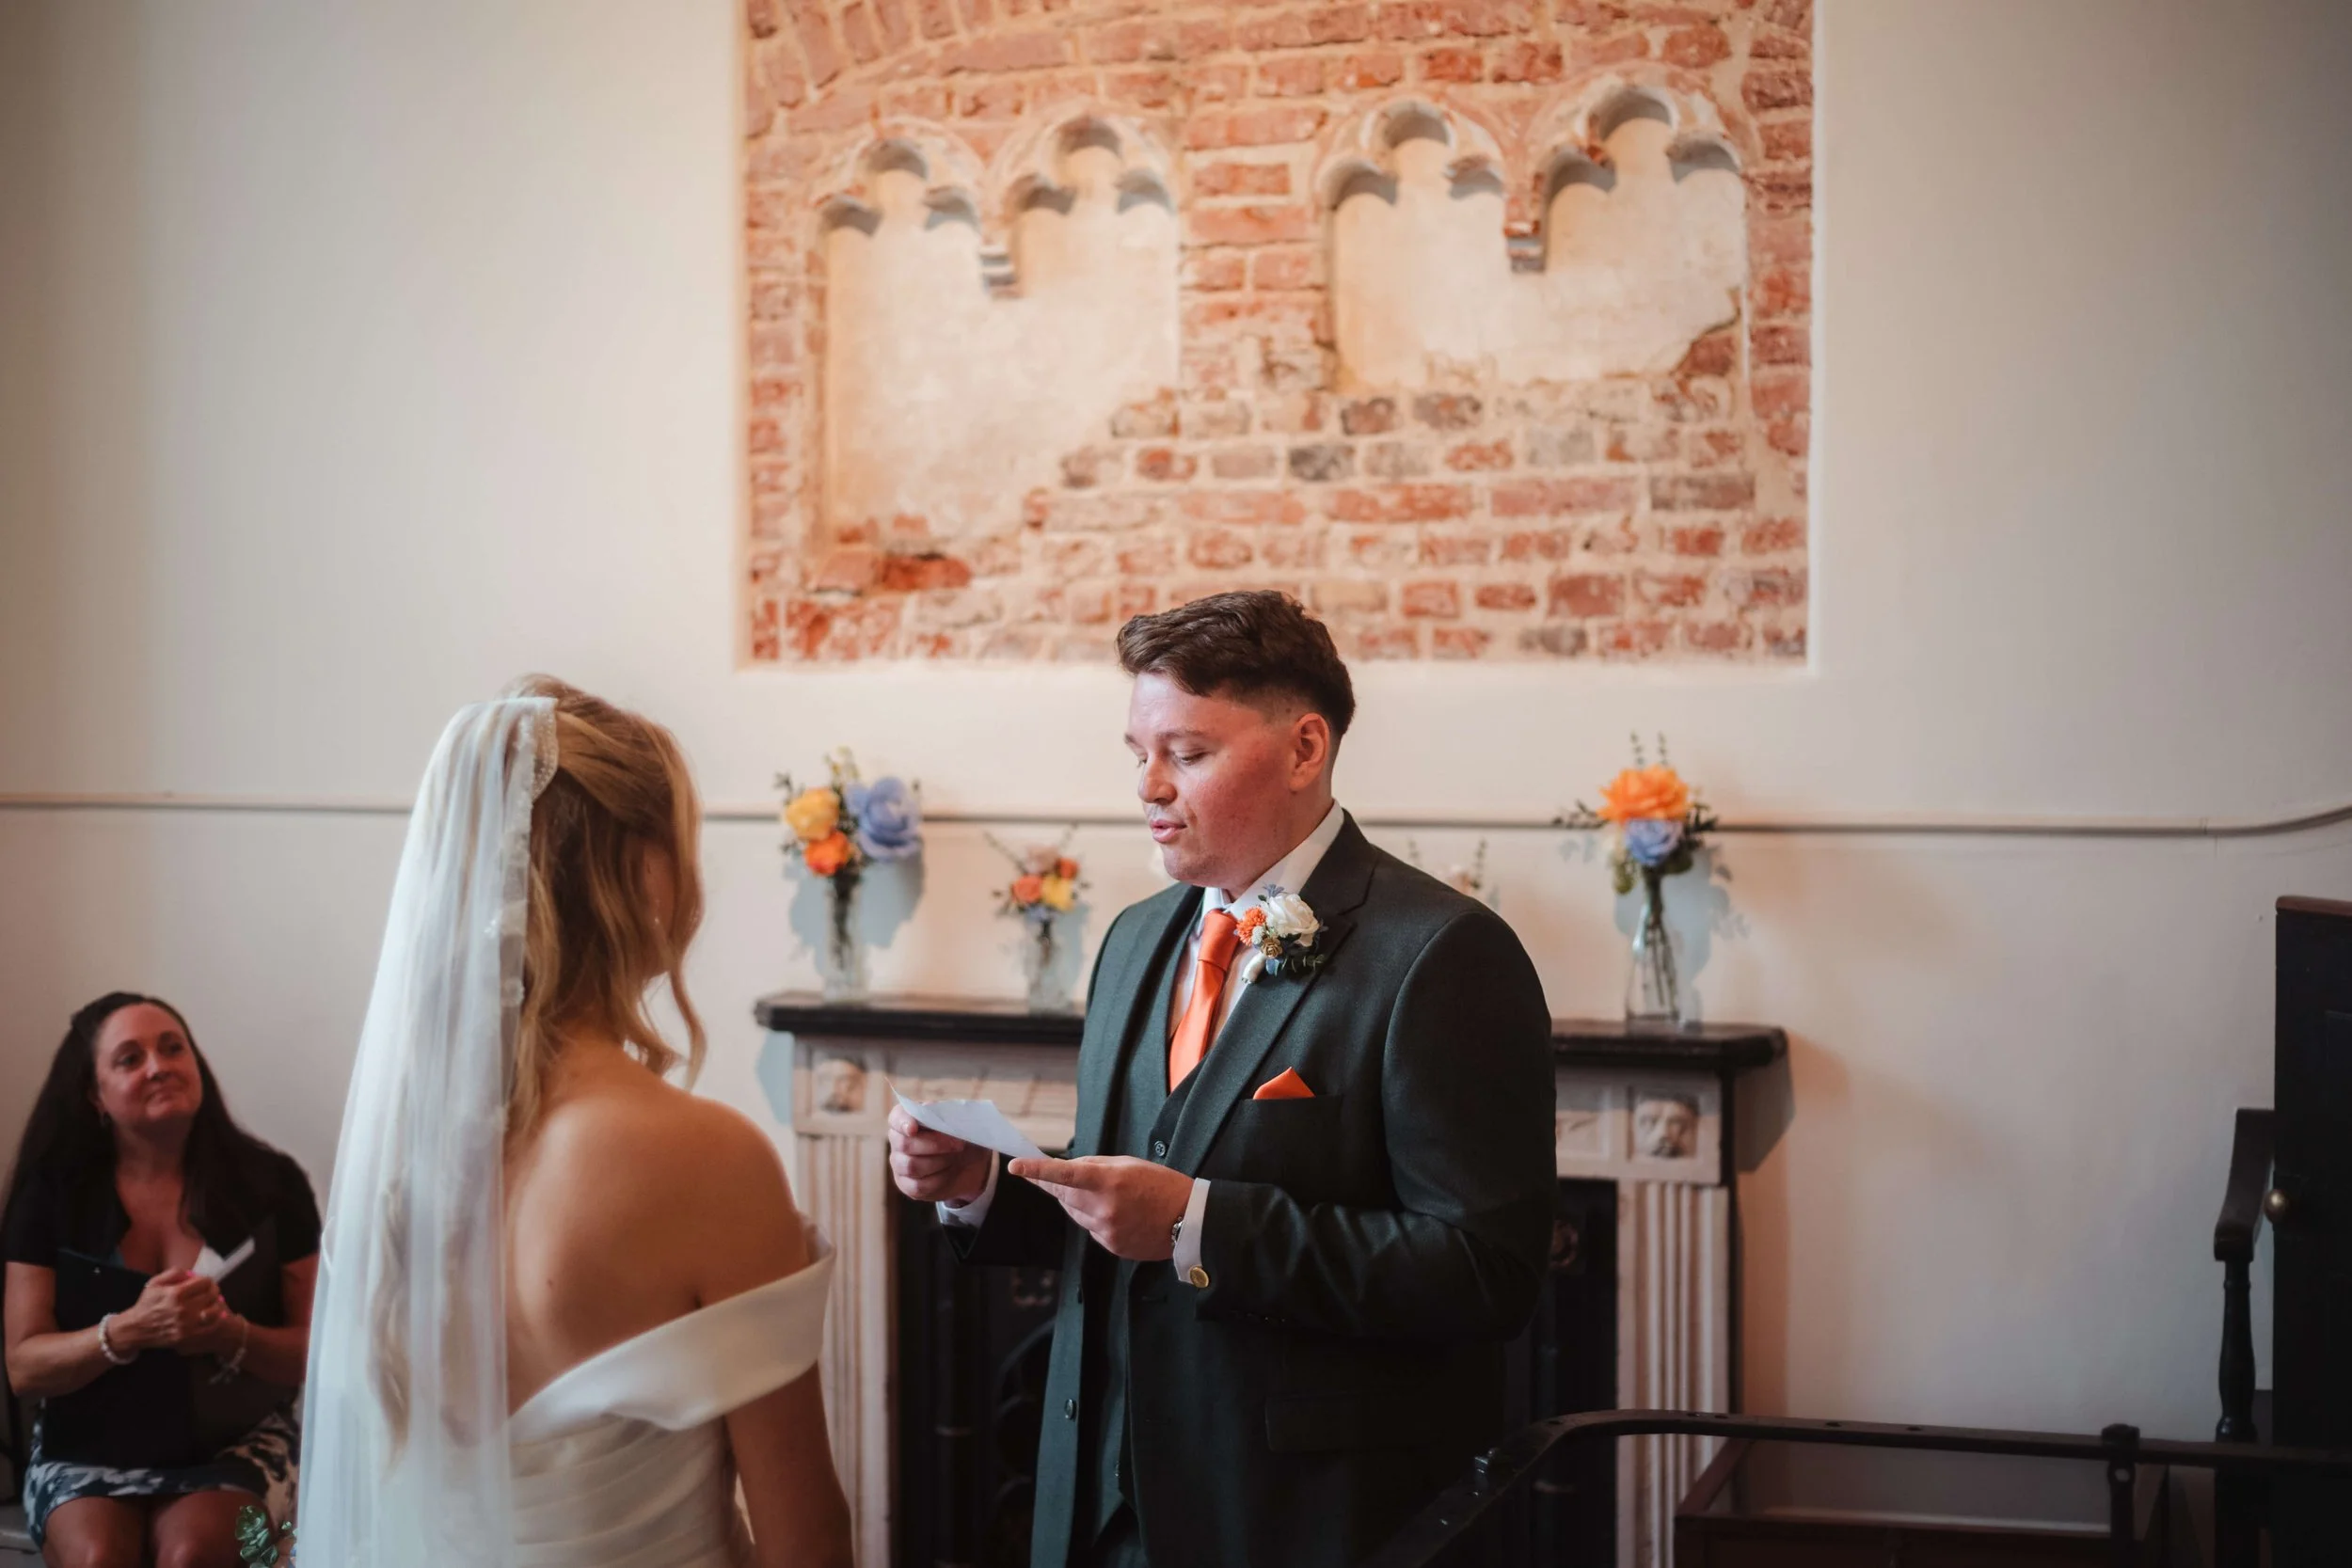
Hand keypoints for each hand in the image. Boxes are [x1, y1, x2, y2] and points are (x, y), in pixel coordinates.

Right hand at [117, 1271, 226, 1352]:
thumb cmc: (146, 1304)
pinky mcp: (187, 1336)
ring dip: (216, 1305)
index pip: (206, 1282)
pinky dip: (215, 1320)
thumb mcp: (155, 1282)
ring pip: (215, 1311)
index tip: (205, 1283)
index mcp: (176, 1293)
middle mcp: (183, 1309)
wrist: (135, 1329)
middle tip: (210, 1292)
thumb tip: (193, 1273)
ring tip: (212, 1304)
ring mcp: (186, 1324)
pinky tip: (212, 1316)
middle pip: (212, 1295)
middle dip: (213, 1291)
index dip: (208, 1281)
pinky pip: (210, 1327)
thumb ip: (175, 1273)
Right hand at [887, 1106, 992, 1205]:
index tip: (914, 1128)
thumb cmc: (956, 1135)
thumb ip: (944, 1114)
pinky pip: (919, 1185)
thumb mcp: (955, 1121)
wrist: (967, 1162)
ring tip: (955, 1157)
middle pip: (905, 1145)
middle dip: (935, 1144)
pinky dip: (939, 1178)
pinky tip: (950, 1171)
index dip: (903, 1122)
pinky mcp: (907, 1185)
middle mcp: (897, 1141)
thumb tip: (935, 1113)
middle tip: (958, 1144)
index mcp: (906, 1120)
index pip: (896, 1118)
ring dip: (940, 1161)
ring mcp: (899, 1165)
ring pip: (912, 1166)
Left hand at [1007, 1156, 1191, 1261]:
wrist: (1188, 1220)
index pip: (1064, 1175)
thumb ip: (1096, 1166)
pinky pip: (1090, 1229)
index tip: (1016, 1167)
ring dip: (1078, 1202)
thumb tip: (1068, 1170)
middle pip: (1064, 1196)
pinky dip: (1093, 1218)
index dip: (1037, 1171)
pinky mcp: (1111, 1246)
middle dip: (1056, 1186)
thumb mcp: (1130, 1165)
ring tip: (1104, 1195)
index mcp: (1110, 1182)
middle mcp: (1104, 1208)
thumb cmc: (1162, 1185)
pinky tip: (1116, 1213)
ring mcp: (1106, 1230)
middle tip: (1053, 1177)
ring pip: (1074, 1214)